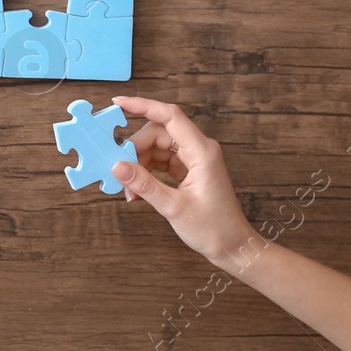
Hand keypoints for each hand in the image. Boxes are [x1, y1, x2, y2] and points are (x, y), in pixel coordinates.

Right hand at [109, 97, 256, 267]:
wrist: (233, 247)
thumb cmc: (214, 229)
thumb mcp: (174, 207)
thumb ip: (145, 185)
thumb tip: (117, 167)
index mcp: (202, 151)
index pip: (170, 116)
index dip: (143, 105)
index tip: (118, 103)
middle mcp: (199, 149)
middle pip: (158, 132)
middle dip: (135, 149)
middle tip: (119, 171)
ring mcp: (193, 159)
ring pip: (156, 147)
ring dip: (138, 164)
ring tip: (129, 189)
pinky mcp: (188, 170)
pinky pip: (161, 160)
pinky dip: (146, 172)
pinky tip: (137, 190)